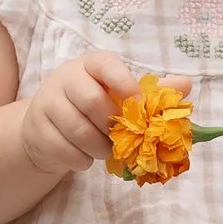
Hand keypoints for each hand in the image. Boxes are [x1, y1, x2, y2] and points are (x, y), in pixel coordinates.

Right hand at [18, 50, 144, 184]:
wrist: (47, 127)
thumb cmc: (90, 107)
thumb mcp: (118, 95)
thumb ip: (151, 92)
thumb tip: (185, 84)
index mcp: (90, 65)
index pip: (104, 63)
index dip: (123, 81)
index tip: (138, 101)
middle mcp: (65, 78)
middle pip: (92, 101)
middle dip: (111, 126)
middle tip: (120, 138)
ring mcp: (47, 102)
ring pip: (79, 130)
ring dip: (99, 148)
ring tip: (105, 150)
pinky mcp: (37, 129)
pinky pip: (65, 150)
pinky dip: (82, 160)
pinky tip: (85, 157)